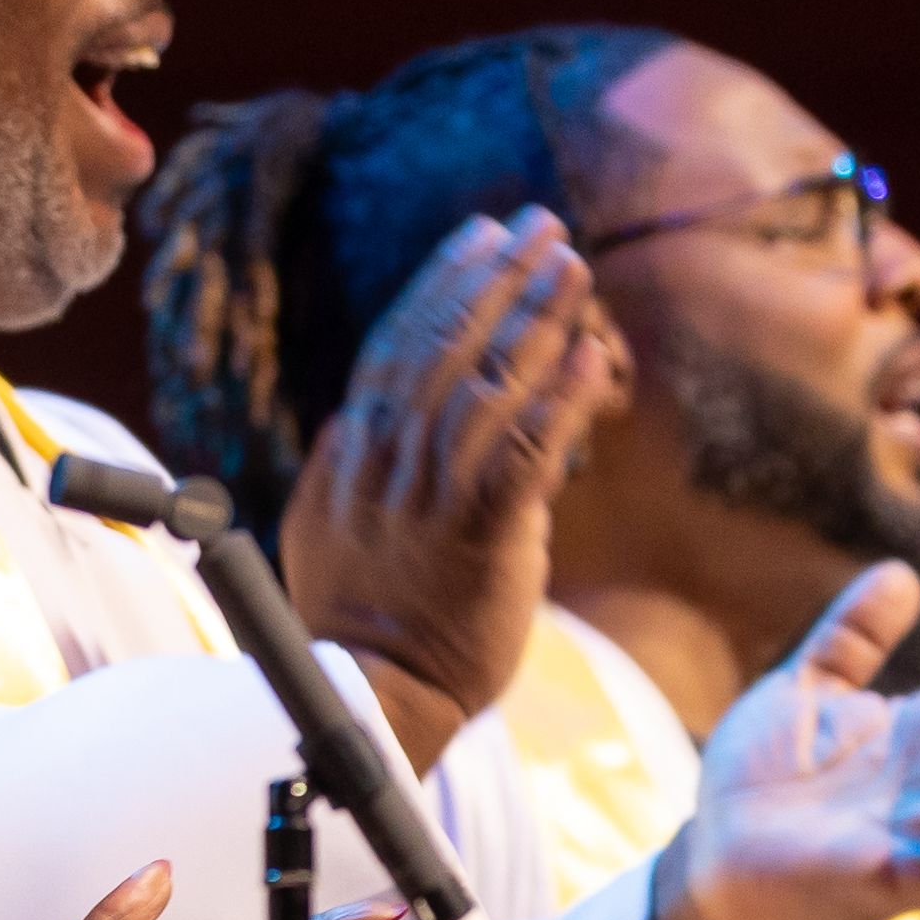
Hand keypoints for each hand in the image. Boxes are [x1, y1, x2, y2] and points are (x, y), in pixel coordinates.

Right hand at [276, 211, 618, 775]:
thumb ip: (345, 466)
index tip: (481, 236)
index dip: (443, 283)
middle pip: (446, 344)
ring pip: (488, 383)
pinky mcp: (482, 533)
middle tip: (542, 223)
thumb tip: (353, 415)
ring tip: (573, 265)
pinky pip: (529, 451)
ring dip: (534, 317)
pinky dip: (562, 398)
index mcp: (352, 450)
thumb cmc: (357, 621)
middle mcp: (387, 459)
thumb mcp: (326, 527)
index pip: (400, 342)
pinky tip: (592, 353)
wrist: (375, 696)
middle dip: (496, 276)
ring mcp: (432, 494)